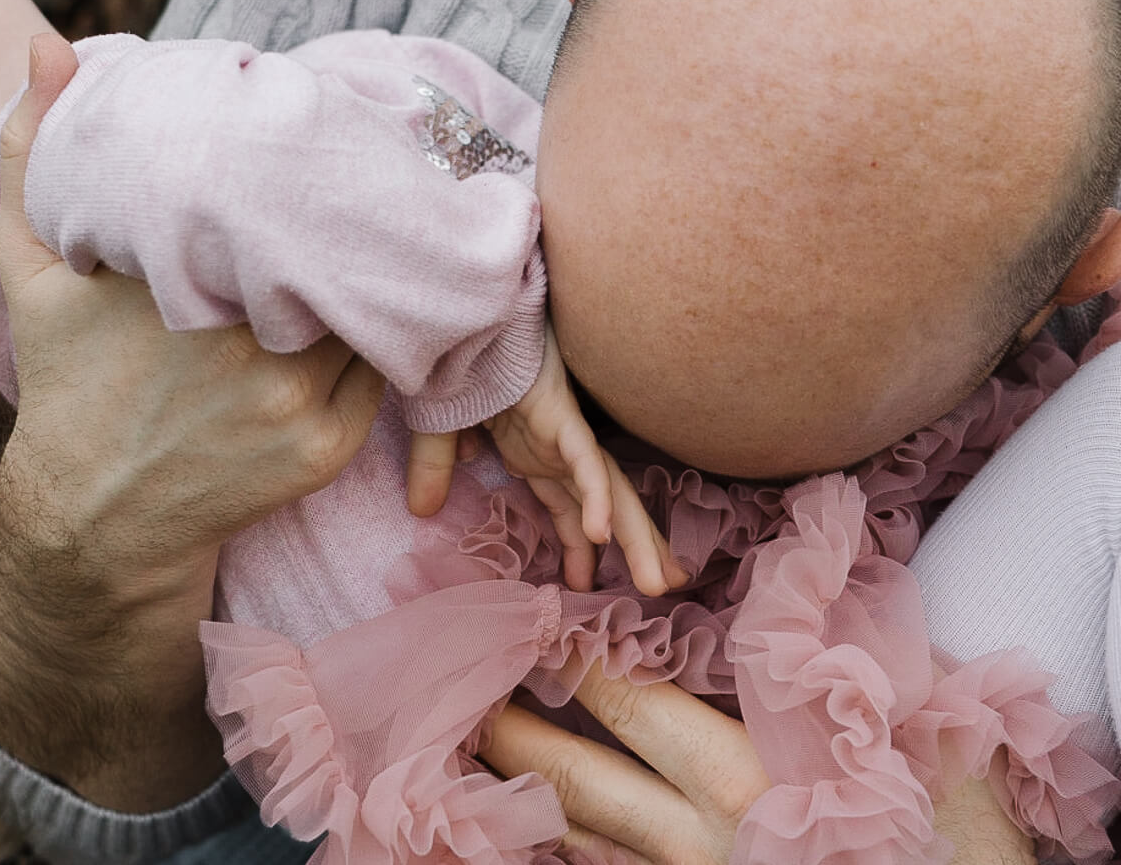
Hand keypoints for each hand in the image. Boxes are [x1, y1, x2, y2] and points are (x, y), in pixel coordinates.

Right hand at [0, 33, 385, 589]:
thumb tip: (47, 43)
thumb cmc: (65, 378)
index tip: (330, 130)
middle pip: (344, 245)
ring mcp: (294, 400)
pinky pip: (386, 370)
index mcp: (185, 277)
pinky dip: (387, 337)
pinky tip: (375, 310)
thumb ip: (31, 145)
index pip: (291, 190)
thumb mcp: (31, 265)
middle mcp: (248, 339)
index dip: (319, 156)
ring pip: (375, 306)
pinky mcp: (325, 450)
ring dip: (383, 274)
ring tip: (392, 231)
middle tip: (382, 170)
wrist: (92, 514)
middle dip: (363, 210)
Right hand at [408, 328, 684, 595]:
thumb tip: (422, 509)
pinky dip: (595, 498)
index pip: (567, 507)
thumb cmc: (454, 364)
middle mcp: (558, 449)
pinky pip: (584, 463)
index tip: (583, 587)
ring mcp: (563, 433)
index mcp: (535, 452)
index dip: (579, 547)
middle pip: (606, 505)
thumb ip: (434, 468)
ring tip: (660, 581)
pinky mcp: (560, 416)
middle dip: (636, 547)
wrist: (460, 321)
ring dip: (635, 537)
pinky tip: (600, 534)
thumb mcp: (437, 432)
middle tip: (662, 588)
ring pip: (610, 491)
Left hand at [481, 663, 1033, 864]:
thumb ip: (833, 652)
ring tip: (462, 755)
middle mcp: (702, 838)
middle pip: (578, 778)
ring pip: (581, 836)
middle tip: (451, 690)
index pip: (630, 699)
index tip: (525, 613)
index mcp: (746, 776)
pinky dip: (564, 844)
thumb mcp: (907, 727)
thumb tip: (801, 559)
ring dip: (521, 793)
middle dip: (508, 731)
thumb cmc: (945, 826)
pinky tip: (532, 822)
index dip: (570, 652)